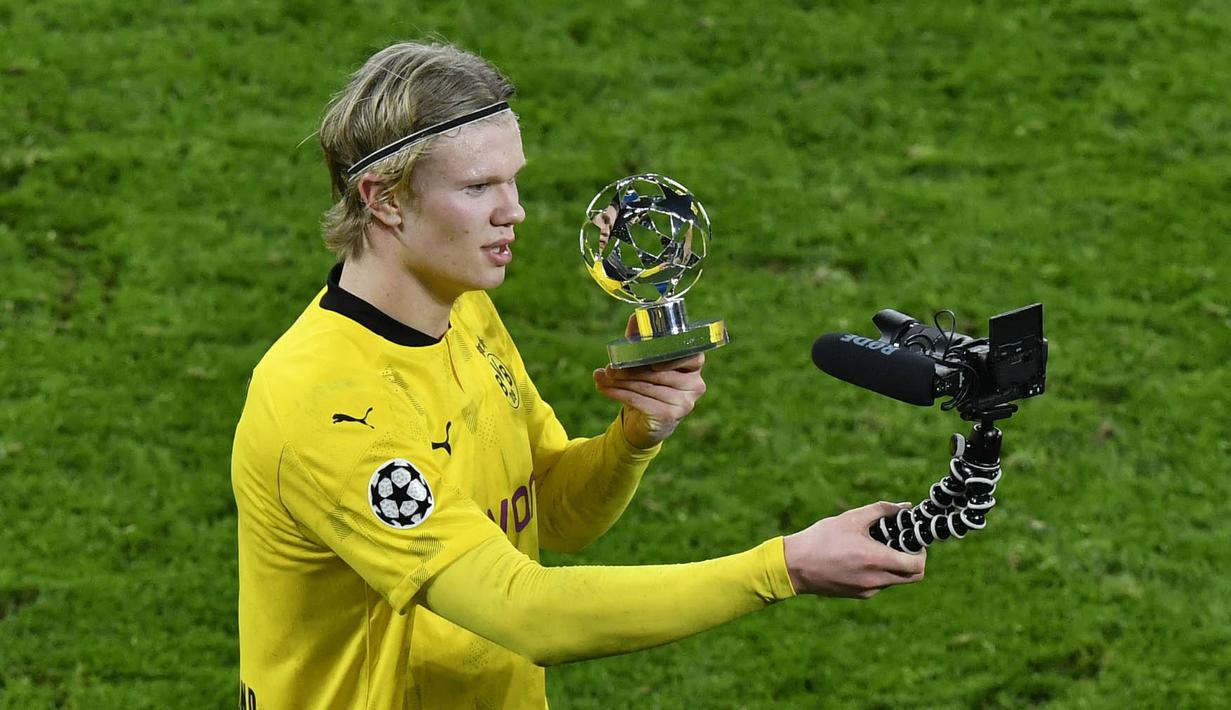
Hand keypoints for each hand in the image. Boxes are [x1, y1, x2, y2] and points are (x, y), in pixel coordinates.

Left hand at [593, 317, 706, 448]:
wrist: (646, 420)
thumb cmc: (647, 383)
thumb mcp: (644, 359)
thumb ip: (642, 338)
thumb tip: (635, 316)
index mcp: (694, 366)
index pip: (691, 356)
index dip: (670, 356)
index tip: (649, 357)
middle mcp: (696, 385)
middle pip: (661, 373)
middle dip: (632, 369)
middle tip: (609, 367)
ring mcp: (686, 403)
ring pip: (648, 387)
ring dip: (621, 381)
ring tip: (602, 376)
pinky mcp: (671, 416)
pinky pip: (641, 401)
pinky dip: (619, 393)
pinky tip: (604, 388)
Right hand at [783, 501, 926, 597]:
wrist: (795, 565)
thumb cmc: (823, 538)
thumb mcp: (852, 518)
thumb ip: (882, 510)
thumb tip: (905, 507)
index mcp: (877, 560)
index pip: (917, 566)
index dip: (922, 553)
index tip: (913, 541)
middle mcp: (876, 579)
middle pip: (912, 577)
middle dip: (913, 562)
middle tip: (902, 546)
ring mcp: (868, 590)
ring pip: (895, 581)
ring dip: (895, 567)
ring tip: (877, 549)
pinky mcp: (858, 594)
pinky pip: (879, 585)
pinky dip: (879, 573)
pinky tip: (862, 559)